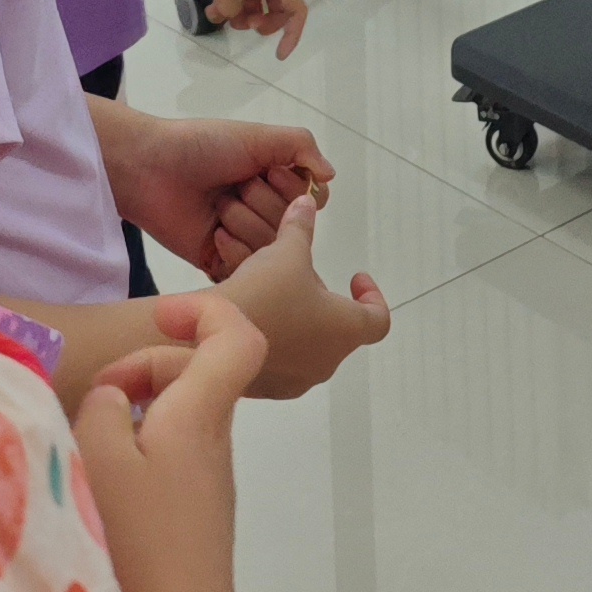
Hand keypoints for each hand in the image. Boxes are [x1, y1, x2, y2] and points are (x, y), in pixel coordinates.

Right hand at [73, 292, 260, 591]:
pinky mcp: (194, 515)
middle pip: (198, 373)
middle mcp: (216, 442)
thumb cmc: (140, 546)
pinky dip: (137, 450)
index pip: (239, 335)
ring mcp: (208, 481)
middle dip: (144, 366)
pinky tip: (103, 483)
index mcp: (202, 415)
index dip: (202, 308)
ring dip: (134, 412)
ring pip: (180, 415)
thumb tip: (114, 395)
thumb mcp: (100, 462)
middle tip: (97, 398)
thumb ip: (103, 409)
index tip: (157, 315)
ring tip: (89, 443)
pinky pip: (171, 455)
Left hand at [108, 110, 329, 280]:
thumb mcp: (257, 135)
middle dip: (263, 203)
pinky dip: (235, 254)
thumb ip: (301, 146)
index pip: (309, 200)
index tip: (268, 172)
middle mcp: (261, 210)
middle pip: (291, 227)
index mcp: (272, 181)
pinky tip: (217, 236)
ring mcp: (241, 239)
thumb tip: (331, 176)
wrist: (150, 168)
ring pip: (271, 252)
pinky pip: (247, 274)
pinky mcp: (219, 263)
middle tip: (234, 186)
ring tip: (219, 208)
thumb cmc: (202, 145)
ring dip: (245, 224)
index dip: (293, 191)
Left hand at [189, 0, 307, 58]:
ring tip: (223, 15)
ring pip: (253, 6)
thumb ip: (231, 5)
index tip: (278, 54)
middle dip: (263, 25)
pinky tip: (211, 8)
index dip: (292, 34)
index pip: (295, 10)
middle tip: (243, 26)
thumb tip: (224, 17)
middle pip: (276, 11)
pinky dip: (226, 6)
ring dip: (241, 17)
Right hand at [216, 190, 389, 397]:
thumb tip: (306, 204)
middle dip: (326, 303)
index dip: (372, 296)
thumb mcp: (285, 253)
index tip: (355, 278)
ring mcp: (297, 379)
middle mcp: (327, 362)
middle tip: (304, 277)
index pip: (378, 320)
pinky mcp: (269, 388)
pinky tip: (254, 315)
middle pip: (341, 331)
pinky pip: (282, 362)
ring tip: (277, 293)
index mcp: (345, 329)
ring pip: (310, 347)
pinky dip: (276, 339)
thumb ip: (300, 229)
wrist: (212, 338)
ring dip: (300, 321)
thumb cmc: (264, 295)